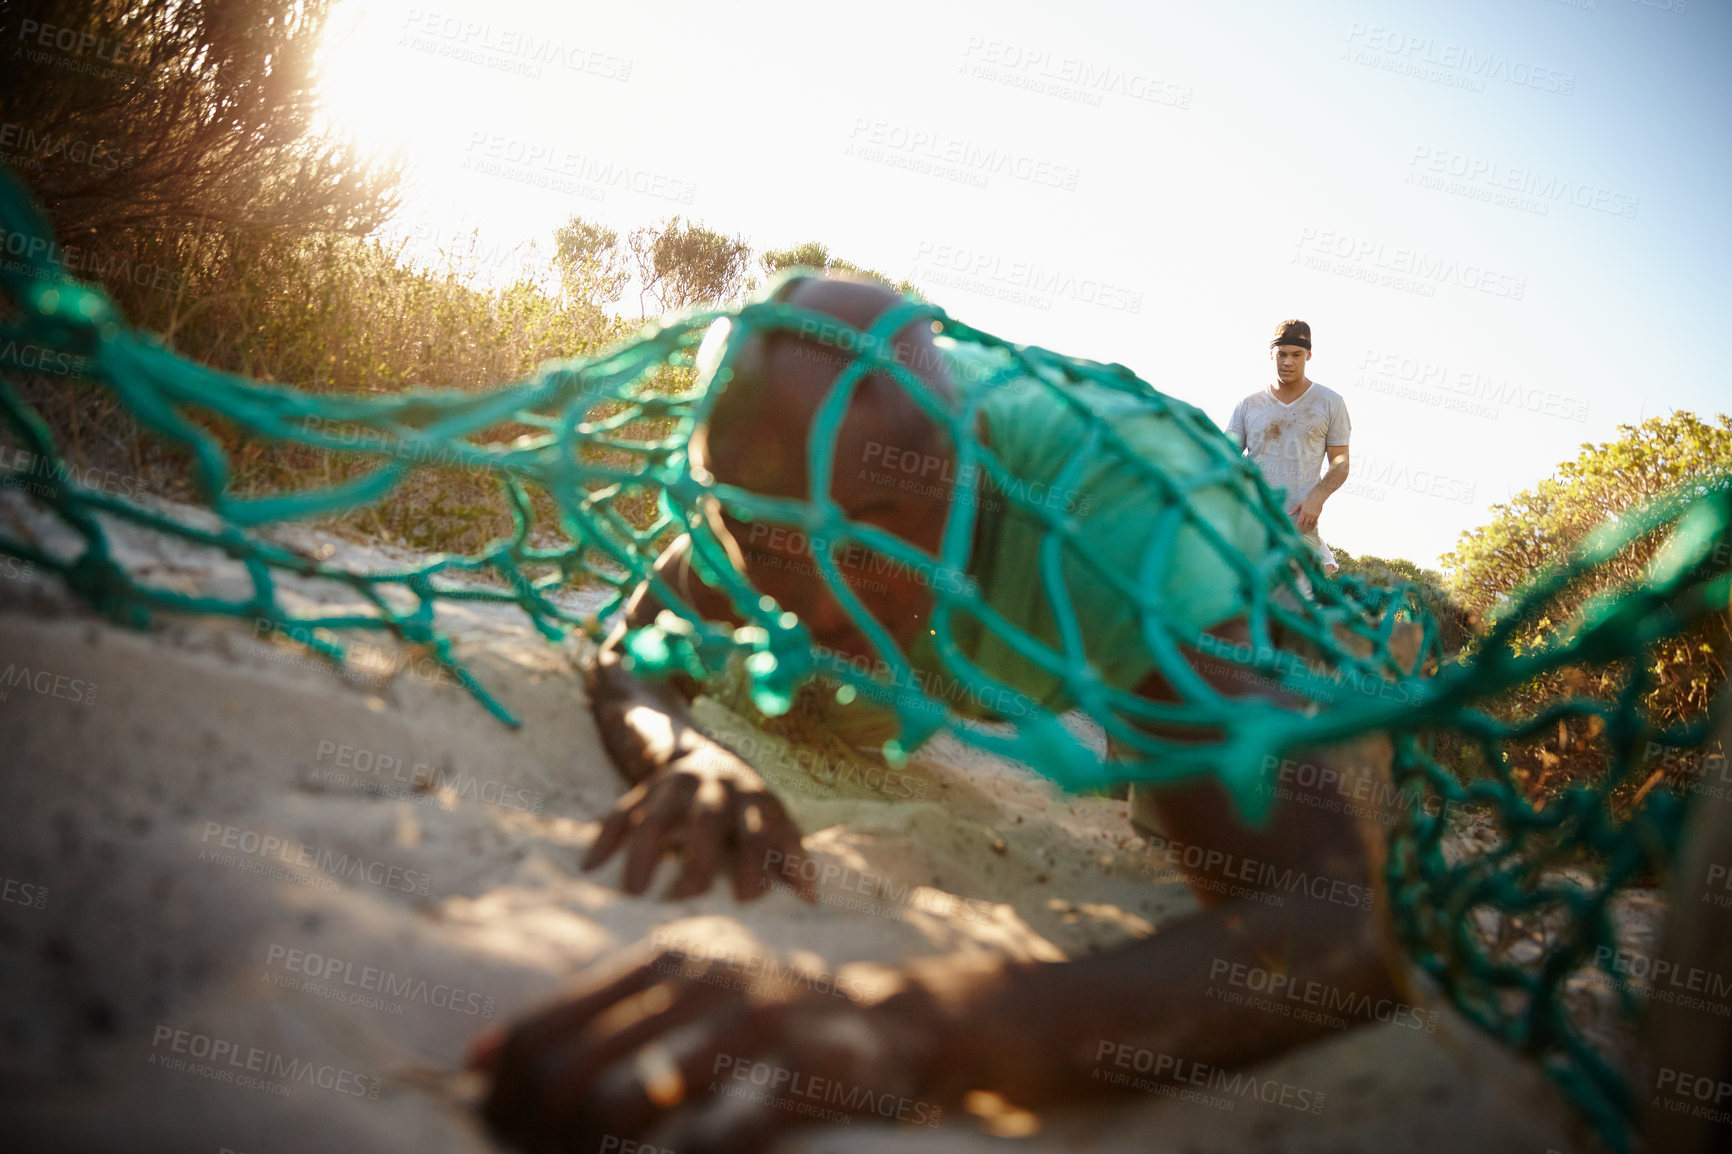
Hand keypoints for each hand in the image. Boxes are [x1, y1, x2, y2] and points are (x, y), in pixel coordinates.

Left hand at [473, 948, 948, 1153]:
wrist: (888, 1022)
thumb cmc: (759, 1018)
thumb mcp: (678, 997)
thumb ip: (592, 1019)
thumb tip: (478, 1061)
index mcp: (663, 962)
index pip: (547, 1025)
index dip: (503, 1089)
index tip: (490, 1125)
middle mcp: (703, 981)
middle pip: (575, 1071)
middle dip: (540, 1132)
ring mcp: (755, 1025)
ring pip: (634, 1103)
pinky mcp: (802, 1075)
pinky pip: (719, 1138)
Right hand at [585, 649, 814, 901]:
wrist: (703, 751)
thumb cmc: (746, 805)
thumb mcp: (772, 818)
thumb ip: (790, 854)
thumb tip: (812, 900)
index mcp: (753, 796)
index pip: (759, 829)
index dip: (755, 861)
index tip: (747, 901)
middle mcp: (714, 786)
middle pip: (707, 819)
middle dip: (698, 858)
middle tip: (687, 900)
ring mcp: (675, 786)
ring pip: (656, 816)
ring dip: (644, 853)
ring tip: (633, 893)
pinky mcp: (643, 789)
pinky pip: (620, 811)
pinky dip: (605, 838)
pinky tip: (591, 866)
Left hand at [1290, 490, 1325, 533]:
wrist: (1317, 497)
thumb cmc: (1308, 500)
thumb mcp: (1300, 504)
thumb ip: (1295, 510)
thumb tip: (1289, 514)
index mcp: (1303, 512)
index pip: (1299, 522)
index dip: (1297, 526)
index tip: (1295, 530)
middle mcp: (1308, 515)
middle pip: (1304, 524)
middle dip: (1302, 529)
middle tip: (1300, 534)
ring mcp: (1313, 516)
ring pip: (1309, 525)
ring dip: (1307, 529)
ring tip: (1305, 533)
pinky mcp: (1317, 516)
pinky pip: (1314, 523)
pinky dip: (1312, 527)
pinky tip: (1310, 530)